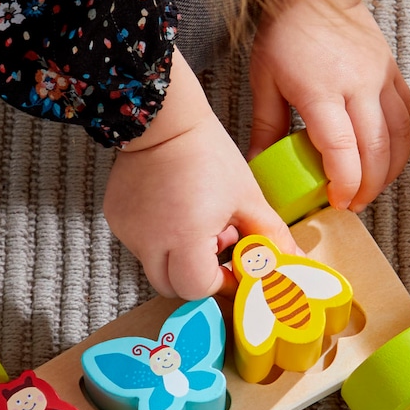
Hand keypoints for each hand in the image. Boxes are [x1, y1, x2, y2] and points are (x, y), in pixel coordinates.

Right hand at [107, 51, 292, 297]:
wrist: (164, 120)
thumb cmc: (207, 154)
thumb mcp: (246, 197)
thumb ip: (270, 235)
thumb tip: (292, 260)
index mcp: (184, 238)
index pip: (199, 288)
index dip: (221, 282)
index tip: (233, 266)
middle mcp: (150, 241)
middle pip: (172, 287)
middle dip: (197, 277)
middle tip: (216, 247)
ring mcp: (128, 231)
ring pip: (155, 266)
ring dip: (178, 257)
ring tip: (197, 222)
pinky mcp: (116, 217)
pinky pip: (139, 243)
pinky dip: (158, 237)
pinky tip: (175, 210)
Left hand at [247, 0, 409, 209]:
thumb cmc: (287, 32)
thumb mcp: (265, 81)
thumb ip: (265, 127)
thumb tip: (258, 167)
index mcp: (322, 91)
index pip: (343, 150)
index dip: (344, 184)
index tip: (337, 201)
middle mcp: (358, 86)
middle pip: (376, 151)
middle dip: (367, 187)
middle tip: (352, 204)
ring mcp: (380, 79)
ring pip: (399, 137)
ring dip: (389, 171)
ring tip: (370, 188)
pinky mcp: (392, 73)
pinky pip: (406, 117)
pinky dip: (400, 144)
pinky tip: (386, 158)